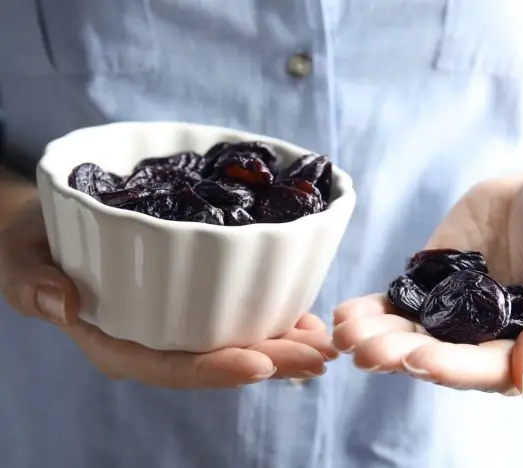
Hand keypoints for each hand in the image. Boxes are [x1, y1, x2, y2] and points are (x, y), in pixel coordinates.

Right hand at [0, 201, 336, 388]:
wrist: (49, 228)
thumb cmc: (33, 246)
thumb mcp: (19, 260)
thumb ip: (31, 282)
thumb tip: (62, 299)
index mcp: (117, 341)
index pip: (170, 366)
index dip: (216, 368)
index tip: (262, 362)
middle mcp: (154, 337)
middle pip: (216, 358)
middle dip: (271, 359)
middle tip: (320, 354)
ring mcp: (175, 319)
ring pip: (233, 338)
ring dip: (282, 340)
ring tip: (323, 337)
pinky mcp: (190, 295)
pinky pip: (233, 311)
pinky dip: (270, 312)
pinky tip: (302, 311)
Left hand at [333, 169, 522, 394]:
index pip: (487, 369)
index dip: (452, 367)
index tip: (417, 359)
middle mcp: (486, 339)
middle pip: (439, 356)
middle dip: (399, 354)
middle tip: (364, 350)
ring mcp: (455, 312)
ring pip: (411, 334)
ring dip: (376, 337)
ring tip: (344, 332)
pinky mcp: (433, 284)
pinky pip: (399, 302)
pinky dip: (373, 309)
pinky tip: (347, 313)